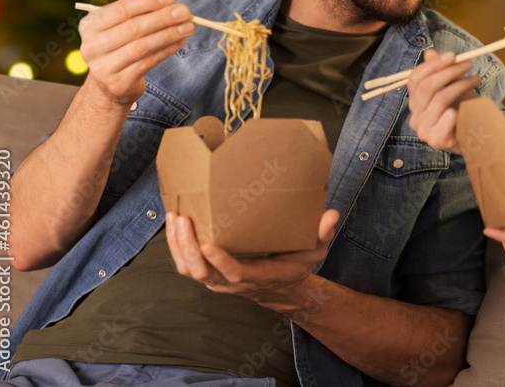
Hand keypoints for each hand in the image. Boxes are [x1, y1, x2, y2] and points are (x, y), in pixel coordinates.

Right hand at [79, 0, 194, 106]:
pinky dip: (167, 50)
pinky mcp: (118, 83)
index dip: (146, 2)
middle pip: (132, 28)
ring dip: (169, 35)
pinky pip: (148, 62)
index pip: (120, 10)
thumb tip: (171, 3)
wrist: (108, 85)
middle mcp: (92, 46)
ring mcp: (103, 67)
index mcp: (90, 25)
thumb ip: (140, 14)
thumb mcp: (121, 27)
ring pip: (142, 47)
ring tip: (189, 27)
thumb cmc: (119, 46)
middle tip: (185, 12)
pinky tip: (180, 41)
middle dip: (162, 18)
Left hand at [165, 209, 338, 312]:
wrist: (281, 288)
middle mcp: (230, 282)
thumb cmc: (296, 265)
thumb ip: (322, 234)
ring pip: (187, 269)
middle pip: (200, 271)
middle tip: (182, 218)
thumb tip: (331, 215)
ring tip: (173, 216)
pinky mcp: (207, 274)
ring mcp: (216, 280)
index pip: (232, 274)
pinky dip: (175, 246)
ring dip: (176, 245)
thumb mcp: (314, 251)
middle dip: (186, 246)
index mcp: (255, 277)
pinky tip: (174, 224)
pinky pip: (185, 264)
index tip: (207, 243)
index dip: (218, 262)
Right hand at [407, 49, 480, 151]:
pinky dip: (460, 108)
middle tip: (468, 64)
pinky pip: (447, 117)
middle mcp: (415, 117)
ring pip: (439, 99)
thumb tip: (430, 53)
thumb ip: (441, 71)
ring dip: (461, 85)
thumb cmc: (464, 111)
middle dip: (449, 71)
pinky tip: (469, 107)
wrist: (477, 138)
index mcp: (416, 103)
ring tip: (476, 79)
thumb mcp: (453, 87)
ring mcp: (424, 130)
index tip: (452, 55)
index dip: (432, 65)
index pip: (415, 79)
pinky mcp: (436, 140)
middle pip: (426, 87)